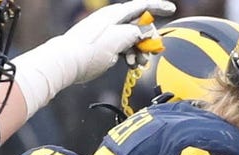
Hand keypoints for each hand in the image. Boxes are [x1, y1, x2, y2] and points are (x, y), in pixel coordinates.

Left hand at [59, 0, 176, 81]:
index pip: (142, 6)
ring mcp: (109, 33)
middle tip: (150, 53)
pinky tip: (130, 65)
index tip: (171, 10)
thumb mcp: (119, 39)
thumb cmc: (89, 50)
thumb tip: (145, 33)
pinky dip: (131, 55)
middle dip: (149, 39)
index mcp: (116, 15)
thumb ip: (136, 33)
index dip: (158, 7)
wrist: (67, 63)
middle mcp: (113, 21)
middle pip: (140, 25)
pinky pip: (125, 47)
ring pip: (133, 39)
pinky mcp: (106, 45)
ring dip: (140, 51)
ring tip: (138, 63)